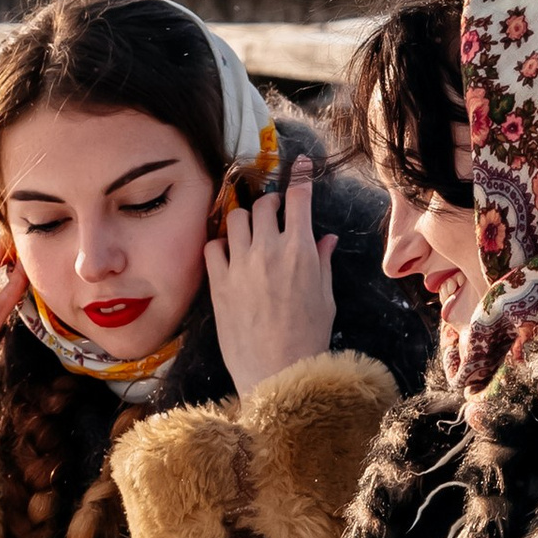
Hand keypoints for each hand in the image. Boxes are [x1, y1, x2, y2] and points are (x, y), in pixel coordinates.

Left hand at [204, 148, 334, 397]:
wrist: (278, 374)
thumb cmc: (308, 339)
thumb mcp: (325, 297)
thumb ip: (322, 261)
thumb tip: (325, 237)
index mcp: (300, 250)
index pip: (298, 198)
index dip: (299, 176)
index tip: (298, 164)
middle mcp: (268, 250)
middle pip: (264, 204)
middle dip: (270, 202)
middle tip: (273, 211)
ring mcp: (240, 265)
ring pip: (236, 217)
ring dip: (244, 218)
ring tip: (249, 231)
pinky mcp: (218, 283)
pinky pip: (212, 246)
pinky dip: (220, 243)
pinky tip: (228, 253)